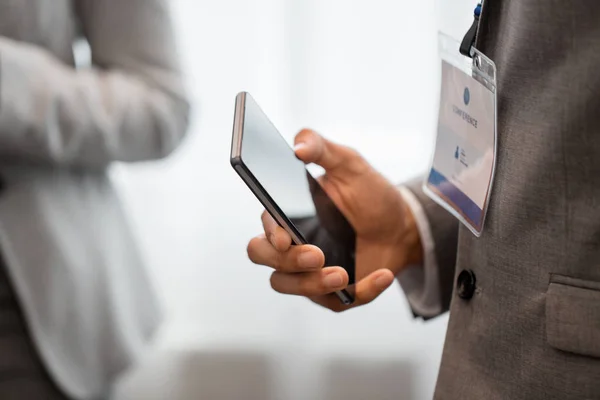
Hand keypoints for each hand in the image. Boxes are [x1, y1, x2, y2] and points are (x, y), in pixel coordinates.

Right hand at [246, 129, 422, 311]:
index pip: (264, 229)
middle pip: (265, 260)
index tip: (285, 237)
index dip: (270, 235)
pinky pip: (336, 301)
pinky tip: (382, 275)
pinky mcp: (333, 293)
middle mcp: (291, 246)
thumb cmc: (369, 193)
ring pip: (289, 286)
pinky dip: (361, 291)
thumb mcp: (349, 163)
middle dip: (285, 261)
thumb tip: (297, 147)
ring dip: (312, 284)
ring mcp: (309, 272)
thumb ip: (321, 148)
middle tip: (315, 255)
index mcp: (288, 215)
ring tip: (341, 274)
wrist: (402, 224)